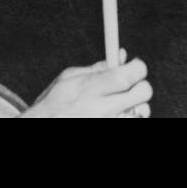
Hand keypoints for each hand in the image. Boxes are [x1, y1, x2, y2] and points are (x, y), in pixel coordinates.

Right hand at [22, 52, 151, 118]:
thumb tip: (122, 54)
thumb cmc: (53, 104)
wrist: (42, 127)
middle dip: (140, 86)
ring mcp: (108, 124)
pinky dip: (127, 118)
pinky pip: (133, 122)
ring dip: (136, 107)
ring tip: (120, 106)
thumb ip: (98, 68)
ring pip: (143, 112)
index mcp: (91, 89)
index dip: (137, 67)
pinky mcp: (110, 133)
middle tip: (129, 87)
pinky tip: (115, 116)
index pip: (130, 74)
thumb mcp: (69, 78)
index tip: (133, 66)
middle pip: (144, 92)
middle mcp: (102, 110)